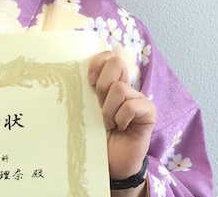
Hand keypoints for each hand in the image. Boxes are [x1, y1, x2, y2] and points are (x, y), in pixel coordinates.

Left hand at [88, 48, 156, 180]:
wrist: (109, 162)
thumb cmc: (93, 135)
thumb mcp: (84, 109)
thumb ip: (82, 90)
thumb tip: (69, 71)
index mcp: (107, 81)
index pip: (107, 55)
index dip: (96, 64)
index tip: (89, 82)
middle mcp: (124, 85)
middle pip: (116, 62)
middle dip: (102, 84)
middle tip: (98, 104)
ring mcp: (137, 97)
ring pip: (119, 88)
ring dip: (109, 110)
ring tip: (108, 123)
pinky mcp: (148, 111)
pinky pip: (132, 105)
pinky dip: (121, 118)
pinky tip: (121, 128)